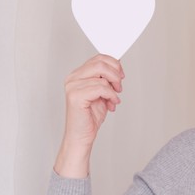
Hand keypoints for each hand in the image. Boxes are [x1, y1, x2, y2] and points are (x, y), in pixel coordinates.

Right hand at [54, 54, 123, 177]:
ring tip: (114, 99)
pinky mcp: (76, 96)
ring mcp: (72, 86)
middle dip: (115, 74)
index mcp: (77, 75)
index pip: (97, 58)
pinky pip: (100, 88)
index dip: (113, 64)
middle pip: (99, 63)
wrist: (81, 136)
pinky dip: (110, 95)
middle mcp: (73, 78)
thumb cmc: (90, 117)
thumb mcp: (102, 93)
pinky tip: (111, 104)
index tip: (121, 74)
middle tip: (120, 87)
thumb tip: (117, 63)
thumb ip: (106, 78)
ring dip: (113, 88)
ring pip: (101, 76)